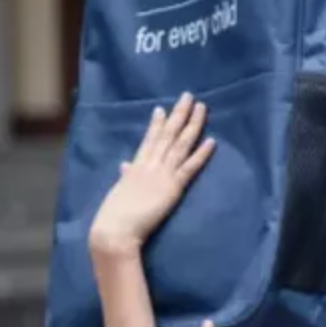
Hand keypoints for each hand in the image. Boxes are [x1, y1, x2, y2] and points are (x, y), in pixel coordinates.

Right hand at [89, 93, 213, 254]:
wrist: (115, 230)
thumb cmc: (114, 215)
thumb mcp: (119, 190)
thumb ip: (125, 176)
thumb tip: (124, 165)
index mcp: (135, 167)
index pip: (149, 140)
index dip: (157, 124)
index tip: (162, 108)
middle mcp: (149, 165)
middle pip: (167, 134)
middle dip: (178, 114)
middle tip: (188, 96)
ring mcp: (162, 174)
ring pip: (180, 144)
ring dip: (192, 125)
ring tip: (201, 108)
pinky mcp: (172, 187)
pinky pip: (190, 167)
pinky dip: (201, 153)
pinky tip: (211, 140)